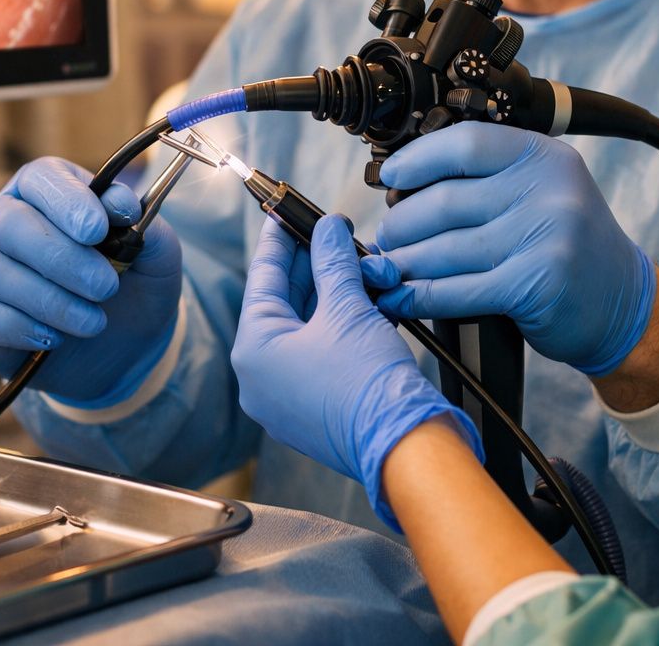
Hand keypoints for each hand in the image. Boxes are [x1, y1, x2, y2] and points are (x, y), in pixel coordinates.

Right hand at [0, 156, 181, 403]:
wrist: (119, 350)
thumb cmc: (132, 289)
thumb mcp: (156, 259)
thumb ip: (147, 226)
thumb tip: (120, 204)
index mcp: (47, 191)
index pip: (42, 178)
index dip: (67, 201)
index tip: (98, 231)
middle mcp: (2, 219)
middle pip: (10, 223)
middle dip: (62, 259)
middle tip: (106, 288)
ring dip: (49, 301)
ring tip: (92, 323)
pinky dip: (15, 327)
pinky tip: (51, 338)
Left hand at [231, 214, 481, 526]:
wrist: (405, 444)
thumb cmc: (368, 384)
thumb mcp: (348, 307)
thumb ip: (334, 261)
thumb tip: (328, 229)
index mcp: (254, 351)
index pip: (263, 278)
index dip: (280, 240)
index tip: (287, 213)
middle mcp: (262, 377)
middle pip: (288, 302)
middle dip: (323, 267)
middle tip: (338, 236)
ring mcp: (288, 396)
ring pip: (312, 326)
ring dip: (343, 294)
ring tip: (370, 270)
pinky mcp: (317, 406)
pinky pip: (325, 352)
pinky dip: (348, 325)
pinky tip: (373, 300)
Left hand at [374, 123, 655, 376]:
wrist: (621, 302)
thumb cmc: (568, 245)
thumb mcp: (542, 192)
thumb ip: (490, 179)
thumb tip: (405, 183)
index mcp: (544, 157)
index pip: (465, 143)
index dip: (417, 160)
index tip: (390, 177)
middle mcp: (548, 191)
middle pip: (447, 200)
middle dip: (403, 222)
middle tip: (388, 235)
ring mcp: (544, 238)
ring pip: (446, 249)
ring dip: (404, 262)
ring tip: (388, 266)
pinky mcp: (534, 285)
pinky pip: (458, 290)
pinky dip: (420, 297)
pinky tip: (400, 299)